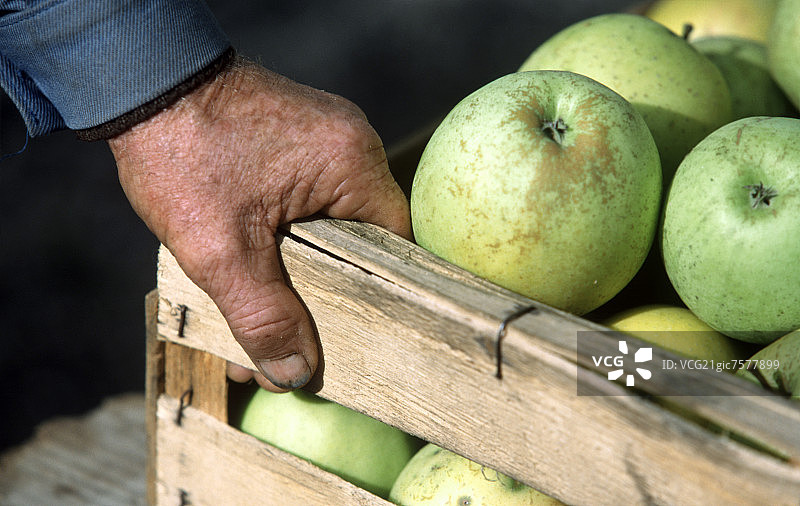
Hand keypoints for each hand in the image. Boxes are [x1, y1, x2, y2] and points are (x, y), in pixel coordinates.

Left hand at [109, 57, 411, 390]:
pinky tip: (255, 274)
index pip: (393, 249)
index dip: (372, 299)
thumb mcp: (221, 249)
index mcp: (352, 166)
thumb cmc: (181, 153)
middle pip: (361, 242)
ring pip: (331, 226)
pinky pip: (310, 201)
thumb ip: (263, 315)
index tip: (346, 338)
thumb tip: (297, 373)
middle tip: (294, 342)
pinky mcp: (298, 140)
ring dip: (299, 270)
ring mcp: (326, 139)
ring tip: (261, 318)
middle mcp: (352, 146)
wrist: (141, 79)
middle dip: (324, 296)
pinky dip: (287, 239)